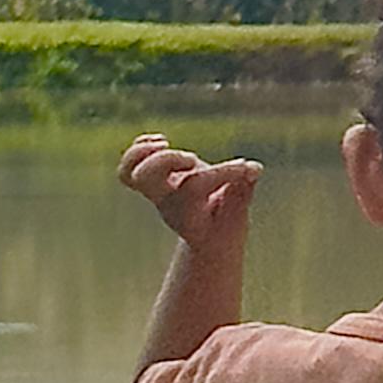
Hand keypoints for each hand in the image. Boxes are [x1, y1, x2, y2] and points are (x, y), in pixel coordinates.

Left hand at [117, 137, 262, 258]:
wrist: (205, 240)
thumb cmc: (224, 227)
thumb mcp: (238, 214)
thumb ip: (244, 191)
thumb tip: (254, 169)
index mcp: (187, 213)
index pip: (196, 184)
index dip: (226, 172)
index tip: (252, 169)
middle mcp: (167, 201)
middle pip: (145, 177)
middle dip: (166, 159)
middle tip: (191, 159)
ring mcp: (156, 191)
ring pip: (130, 173)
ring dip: (143, 153)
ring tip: (163, 144)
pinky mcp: (153, 180)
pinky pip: (129, 166)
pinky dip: (141, 148)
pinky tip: (161, 142)